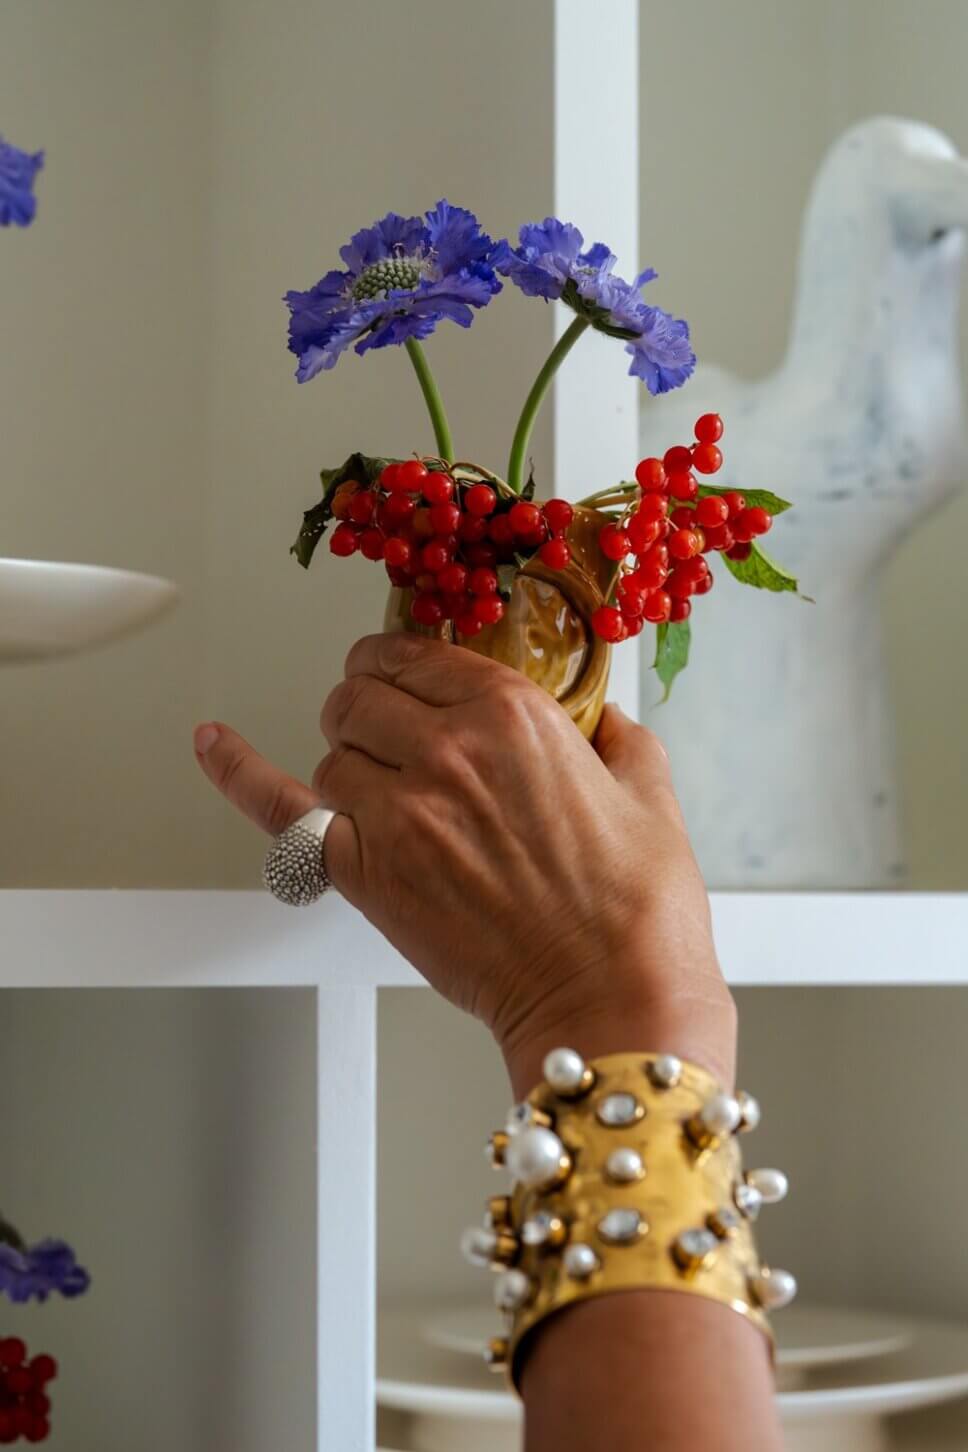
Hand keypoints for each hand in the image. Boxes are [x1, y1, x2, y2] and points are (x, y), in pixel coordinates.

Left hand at [193, 633, 734, 1094]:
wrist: (611, 1000)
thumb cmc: (637, 914)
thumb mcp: (652, 799)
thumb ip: (620, 742)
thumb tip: (607, 724)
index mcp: (513, 713)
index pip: (419, 656)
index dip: (404, 665)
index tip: (401, 674)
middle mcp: (447, 749)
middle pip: (361, 698)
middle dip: (371, 709)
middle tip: (389, 730)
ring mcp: (399, 811)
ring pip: (330, 754)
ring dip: (349, 764)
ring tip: (382, 792)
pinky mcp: (367, 873)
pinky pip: (280, 809)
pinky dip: (238, 773)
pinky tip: (213, 744)